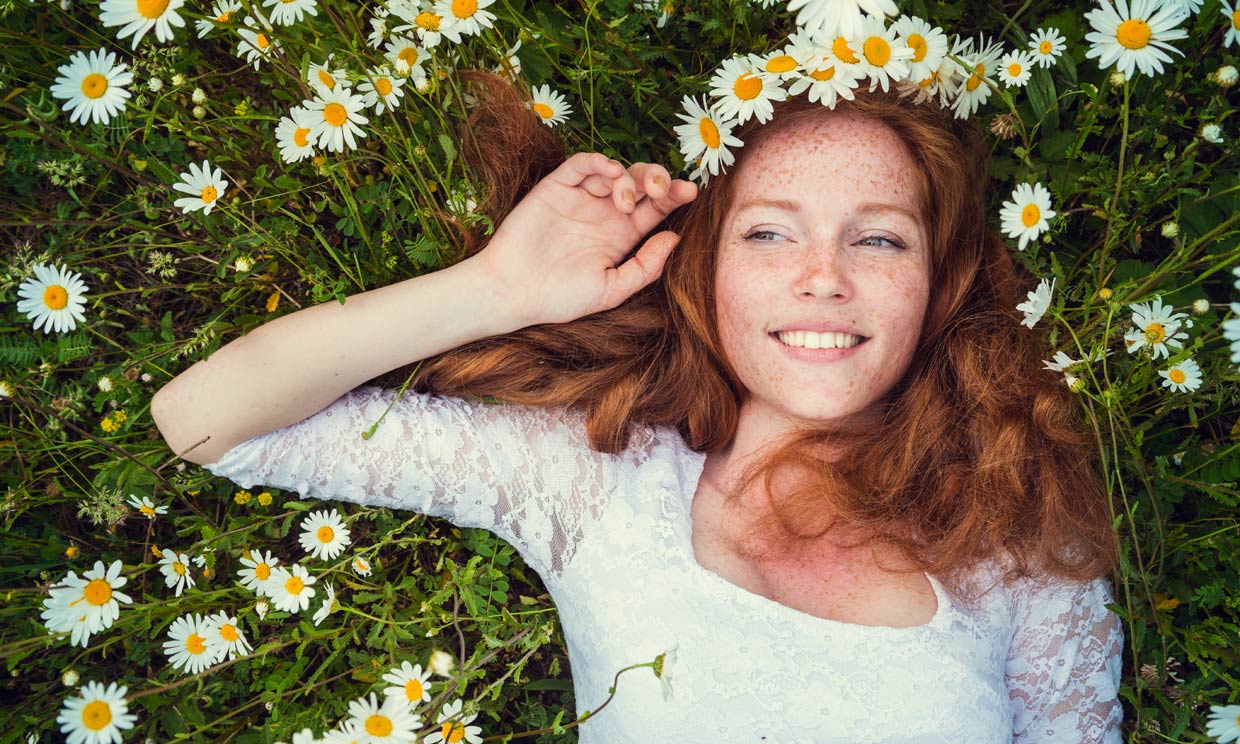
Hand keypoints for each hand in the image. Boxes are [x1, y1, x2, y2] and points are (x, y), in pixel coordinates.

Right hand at [472, 151, 697, 326]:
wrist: (512, 292)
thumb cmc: (560, 297)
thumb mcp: (612, 289)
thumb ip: (645, 266)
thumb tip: (674, 237)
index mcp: (622, 236)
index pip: (655, 209)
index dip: (674, 195)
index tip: (691, 191)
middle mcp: (605, 213)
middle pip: (641, 183)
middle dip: (657, 179)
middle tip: (660, 190)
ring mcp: (581, 198)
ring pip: (615, 171)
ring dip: (627, 178)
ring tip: (623, 202)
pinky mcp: (556, 188)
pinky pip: (581, 165)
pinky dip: (597, 161)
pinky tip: (610, 171)